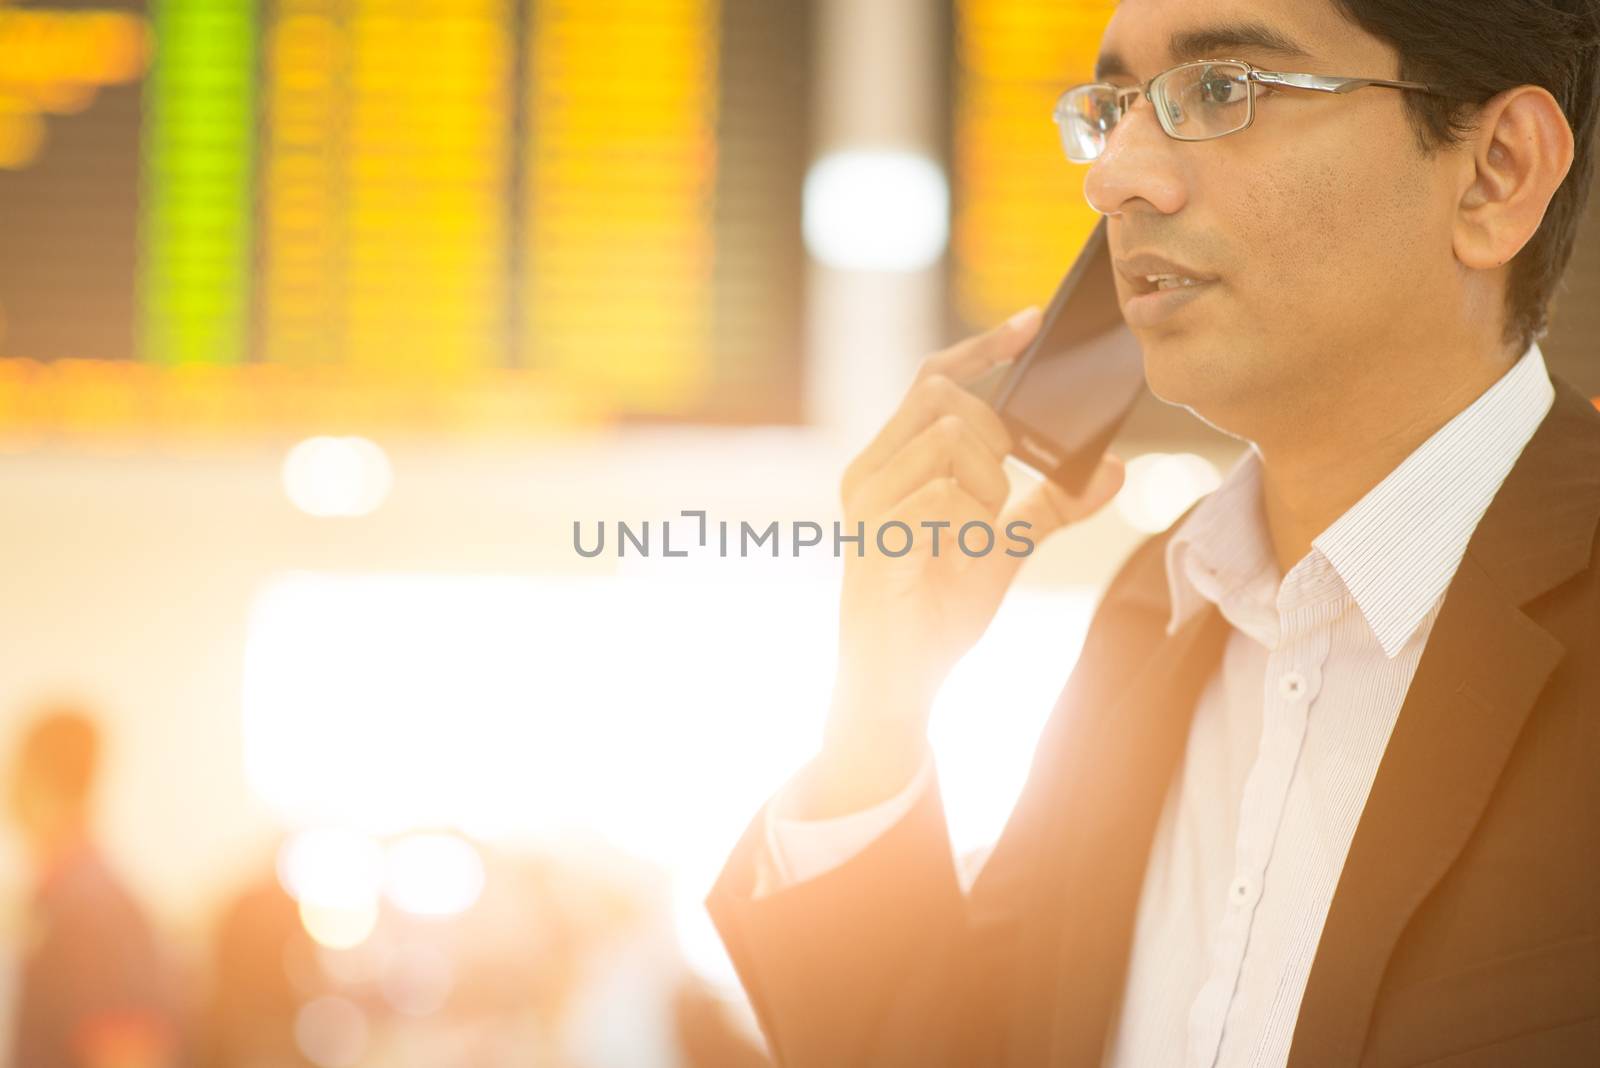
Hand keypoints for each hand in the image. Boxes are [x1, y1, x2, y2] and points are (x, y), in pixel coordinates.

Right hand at [800, 307, 1125, 816]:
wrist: (897, 688)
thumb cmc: (936, 613)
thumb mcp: (1004, 550)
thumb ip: (1052, 505)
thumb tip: (1115, 470)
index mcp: (890, 462)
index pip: (932, 377)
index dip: (983, 346)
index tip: (1033, 323)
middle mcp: (868, 472)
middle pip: (942, 395)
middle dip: (994, 430)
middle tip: (1003, 492)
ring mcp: (868, 504)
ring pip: (947, 439)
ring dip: (986, 483)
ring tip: (976, 533)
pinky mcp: (876, 538)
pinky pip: (940, 494)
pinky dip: (970, 521)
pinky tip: (959, 555)